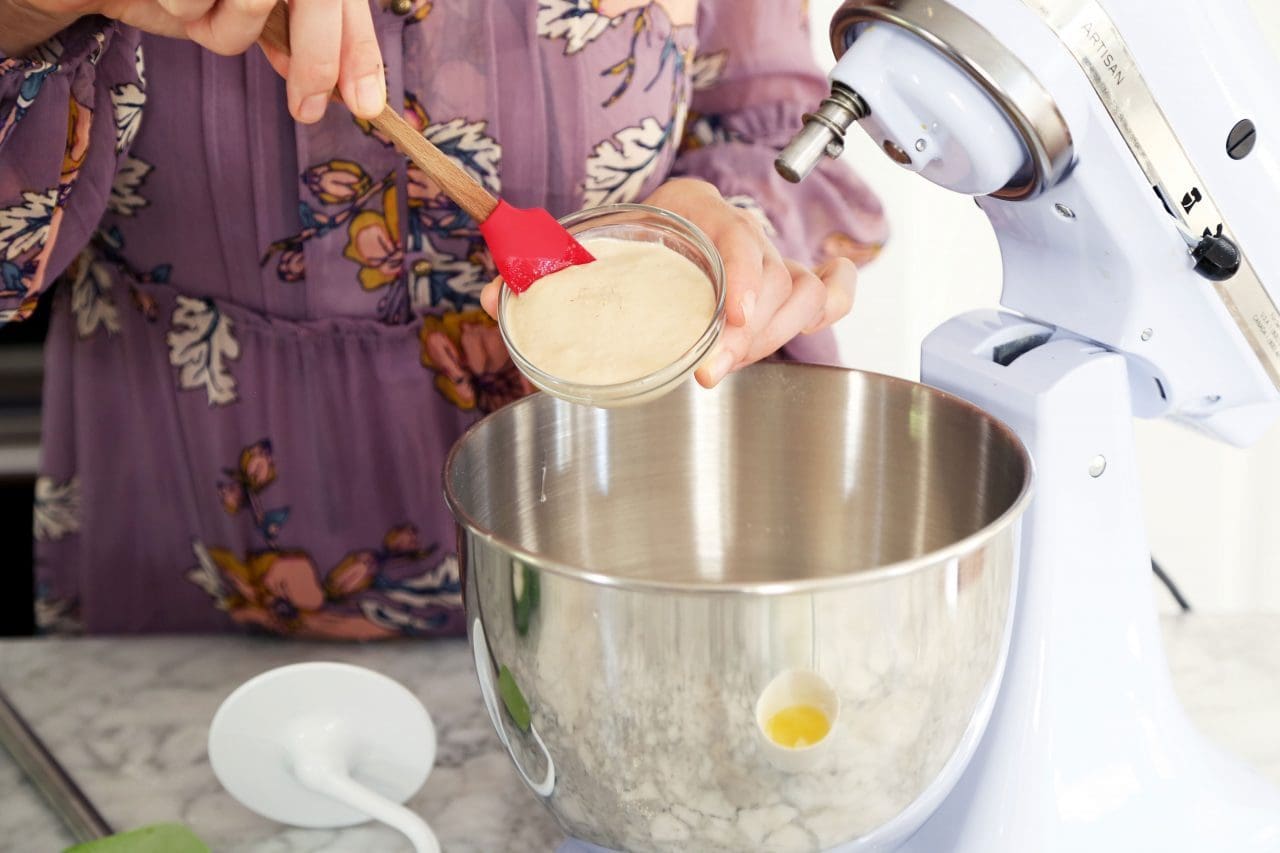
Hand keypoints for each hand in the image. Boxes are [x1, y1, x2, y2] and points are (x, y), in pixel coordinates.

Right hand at [1, 0, 384, 124]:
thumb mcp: (253, 15)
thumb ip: (308, 38)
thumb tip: (356, 93)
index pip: (341, 0)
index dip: (358, 50)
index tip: (367, 105)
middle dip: (318, 60)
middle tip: (307, 111)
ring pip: (251, 1)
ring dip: (221, 26)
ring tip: (195, 4)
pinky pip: (192, 2)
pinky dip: (180, 10)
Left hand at [480, 178, 856, 387]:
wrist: (657, 220)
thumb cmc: (625, 234)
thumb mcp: (583, 243)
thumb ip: (541, 269)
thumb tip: (495, 299)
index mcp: (697, 211)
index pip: (740, 237)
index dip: (745, 279)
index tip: (731, 321)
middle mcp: (743, 232)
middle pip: (779, 279)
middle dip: (752, 333)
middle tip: (711, 370)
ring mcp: (771, 261)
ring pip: (806, 295)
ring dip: (775, 338)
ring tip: (726, 368)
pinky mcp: (784, 289)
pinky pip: (833, 292)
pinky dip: (837, 303)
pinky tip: (812, 328)